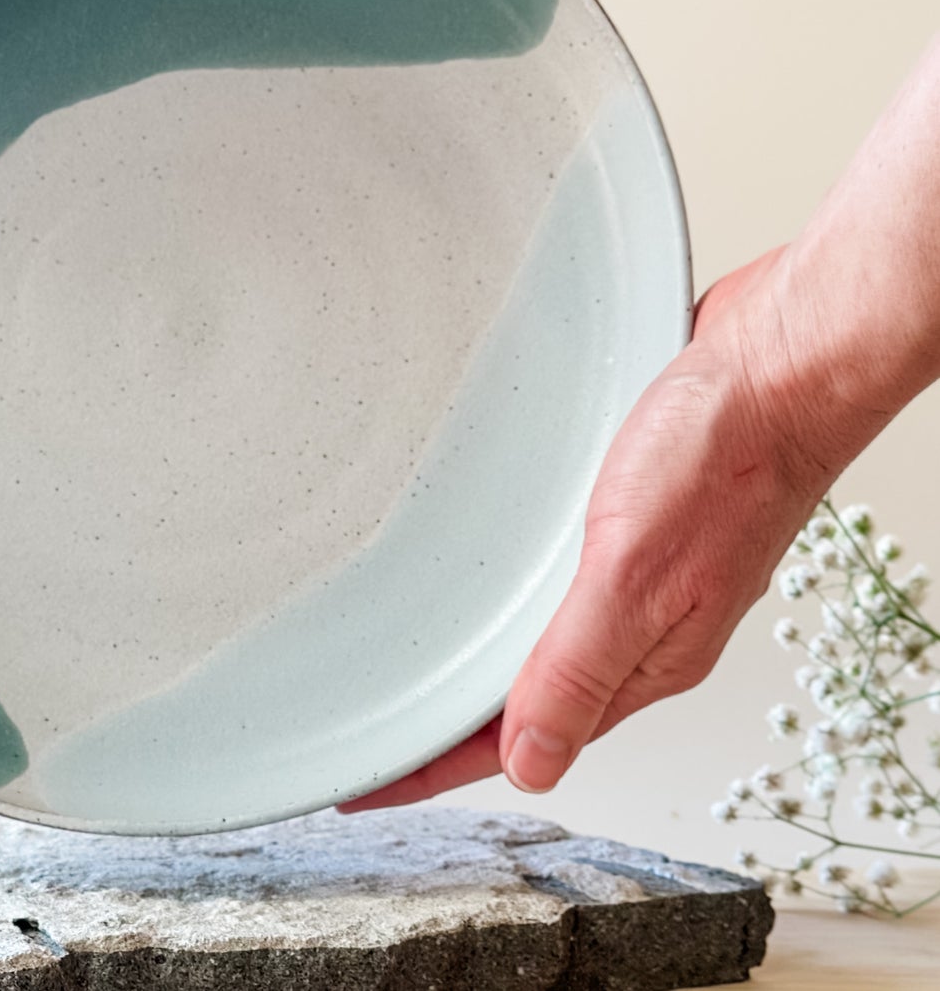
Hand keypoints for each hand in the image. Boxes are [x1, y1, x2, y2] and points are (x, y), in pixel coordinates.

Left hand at [342, 244, 897, 810]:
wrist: (778, 361)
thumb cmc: (726, 459)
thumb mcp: (637, 574)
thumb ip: (579, 667)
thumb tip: (531, 764)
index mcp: (642, 657)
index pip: (523, 737)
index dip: (438, 765)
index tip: (368, 781)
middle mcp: (634, 623)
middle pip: (520, 696)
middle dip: (442, 722)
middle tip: (366, 730)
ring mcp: (627, 569)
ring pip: (531, 634)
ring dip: (469, 656)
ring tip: (401, 666)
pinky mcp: (620, 518)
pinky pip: (547, 573)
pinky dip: (501, 590)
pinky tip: (472, 574)